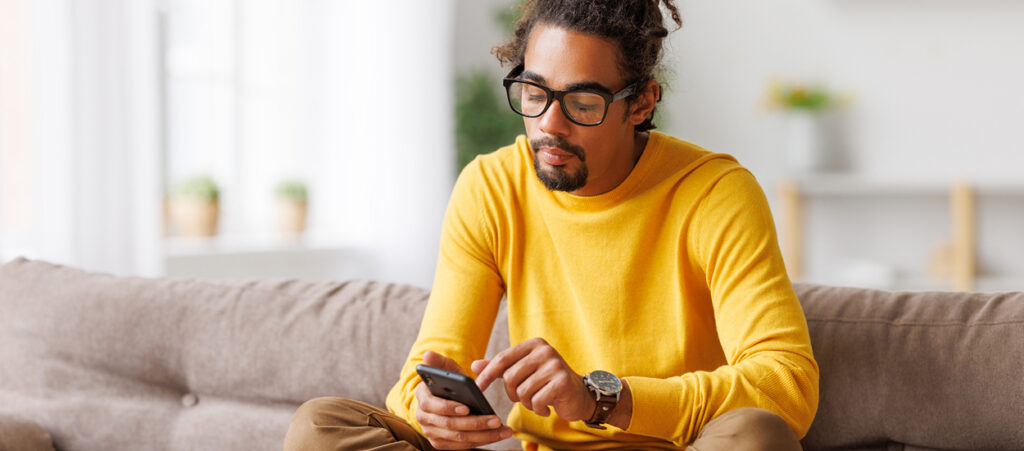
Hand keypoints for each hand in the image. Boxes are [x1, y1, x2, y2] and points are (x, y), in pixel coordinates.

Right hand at [415, 351, 513, 449]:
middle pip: (450, 425)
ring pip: (459, 438)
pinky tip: (498, 435)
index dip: (449, 408)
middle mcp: (423, 418)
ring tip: (504, 430)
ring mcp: (431, 433)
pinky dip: (482, 441)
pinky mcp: (441, 443)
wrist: (447, 398)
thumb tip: (428, 354)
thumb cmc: (449, 382)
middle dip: (475, 423)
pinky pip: (463, 446)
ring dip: (484, 435)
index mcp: (423, 397)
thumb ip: (438, 361)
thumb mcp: (445, 368)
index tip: (467, 408)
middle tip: (496, 420)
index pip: (432, 405)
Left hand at [472, 338, 593, 420]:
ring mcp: (555, 365)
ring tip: (537, 401)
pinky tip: (547, 407)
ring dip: (526, 403)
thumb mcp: (524, 371)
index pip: (502, 359)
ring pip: (522, 392)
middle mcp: (544, 351)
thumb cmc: (547, 382)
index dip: (487, 374)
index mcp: (533, 345)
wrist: (579, 396)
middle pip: (510, 377)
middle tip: (524, 397)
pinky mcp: (562, 381)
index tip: (477, 387)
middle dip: (513, 393)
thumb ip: (500, 368)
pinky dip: (538, 409)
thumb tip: (475, 365)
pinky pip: (536, 401)